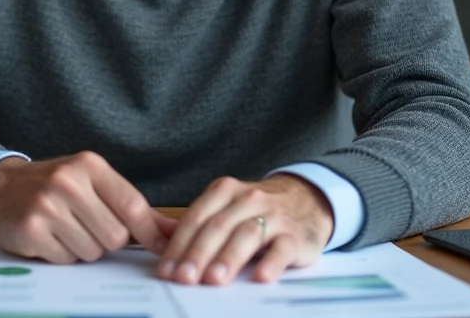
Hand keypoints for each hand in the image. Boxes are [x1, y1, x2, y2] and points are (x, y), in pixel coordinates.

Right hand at [0, 151, 177, 263]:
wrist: (0, 187)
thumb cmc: (55, 187)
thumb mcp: (93, 184)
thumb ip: (131, 207)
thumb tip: (172, 231)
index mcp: (90, 166)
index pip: (132, 206)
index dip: (150, 232)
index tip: (161, 248)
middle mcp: (68, 182)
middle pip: (115, 236)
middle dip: (107, 240)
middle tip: (88, 226)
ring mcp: (47, 206)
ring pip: (92, 251)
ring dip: (83, 248)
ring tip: (66, 228)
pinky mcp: (31, 230)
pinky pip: (66, 259)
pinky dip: (62, 254)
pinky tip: (50, 236)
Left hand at [156, 174, 333, 285]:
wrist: (307, 200)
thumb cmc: (257, 211)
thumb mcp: (227, 208)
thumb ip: (199, 224)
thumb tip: (162, 246)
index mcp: (224, 191)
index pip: (197, 217)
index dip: (179, 245)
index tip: (167, 270)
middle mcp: (248, 199)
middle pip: (219, 226)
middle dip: (198, 253)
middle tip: (184, 277)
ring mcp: (274, 215)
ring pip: (248, 234)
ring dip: (229, 257)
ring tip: (214, 279)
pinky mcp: (295, 236)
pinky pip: (283, 248)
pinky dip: (271, 262)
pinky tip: (260, 276)